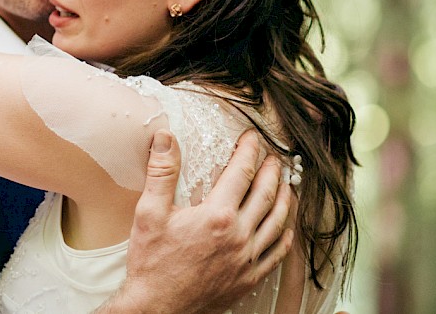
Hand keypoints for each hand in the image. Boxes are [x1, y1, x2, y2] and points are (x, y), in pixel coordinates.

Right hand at [100, 130, 294, 312]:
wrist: (158, 309)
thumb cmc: (152, 264)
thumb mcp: (149, 213)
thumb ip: (161, 172)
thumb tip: (165, 139)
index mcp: (217, 216)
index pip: (241, 173)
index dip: (249, 151)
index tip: (251, 139)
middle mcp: (238, 236)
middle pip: (266, 195)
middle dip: (272, 171)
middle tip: (273, 158)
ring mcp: (246, 259)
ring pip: (277, 223)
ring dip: (285, 200)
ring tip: (287, 186)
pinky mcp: (248, 278)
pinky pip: (276, 254)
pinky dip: (285, 236)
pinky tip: (286, 228)